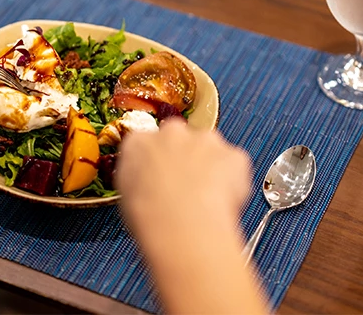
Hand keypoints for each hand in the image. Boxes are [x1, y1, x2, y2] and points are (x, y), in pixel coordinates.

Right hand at [116, 121, 266, 314]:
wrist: (182, 228)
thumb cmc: (152, 219)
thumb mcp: (127, 197)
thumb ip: (138, 179)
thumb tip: (146, 186)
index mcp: (139, 143)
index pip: (148, 142)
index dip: (157, 161)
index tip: (161, 175)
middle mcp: (173, 133)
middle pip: (182, 138)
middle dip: (186, 157)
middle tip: (186, 188)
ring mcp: (205, 140)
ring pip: (211, 149)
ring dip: (211, 167)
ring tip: (206, 200)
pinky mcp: (233, 154)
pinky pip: (236, 164)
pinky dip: (234, 181)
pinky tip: (222, 202)